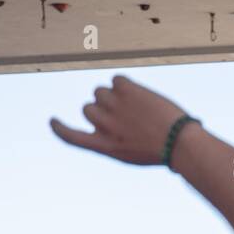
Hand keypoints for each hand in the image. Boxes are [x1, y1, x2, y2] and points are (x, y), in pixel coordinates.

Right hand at [51, 75, 189, 164]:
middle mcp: (103, 126)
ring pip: (100, 92)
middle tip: (127, 116)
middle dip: (102, 109)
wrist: (181, 143)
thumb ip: (116, 138)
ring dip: (113, 96)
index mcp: (105, 146)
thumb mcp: (135, 153)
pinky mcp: (125, 90)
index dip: (60, 129)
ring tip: (137, 108)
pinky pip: (116, 79)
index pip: (72, 138)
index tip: (53, 121)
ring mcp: (113, 106)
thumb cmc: (165, 152)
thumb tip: (107, 118)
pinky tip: (142, 97)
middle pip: (87, 108)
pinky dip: (126, 85)